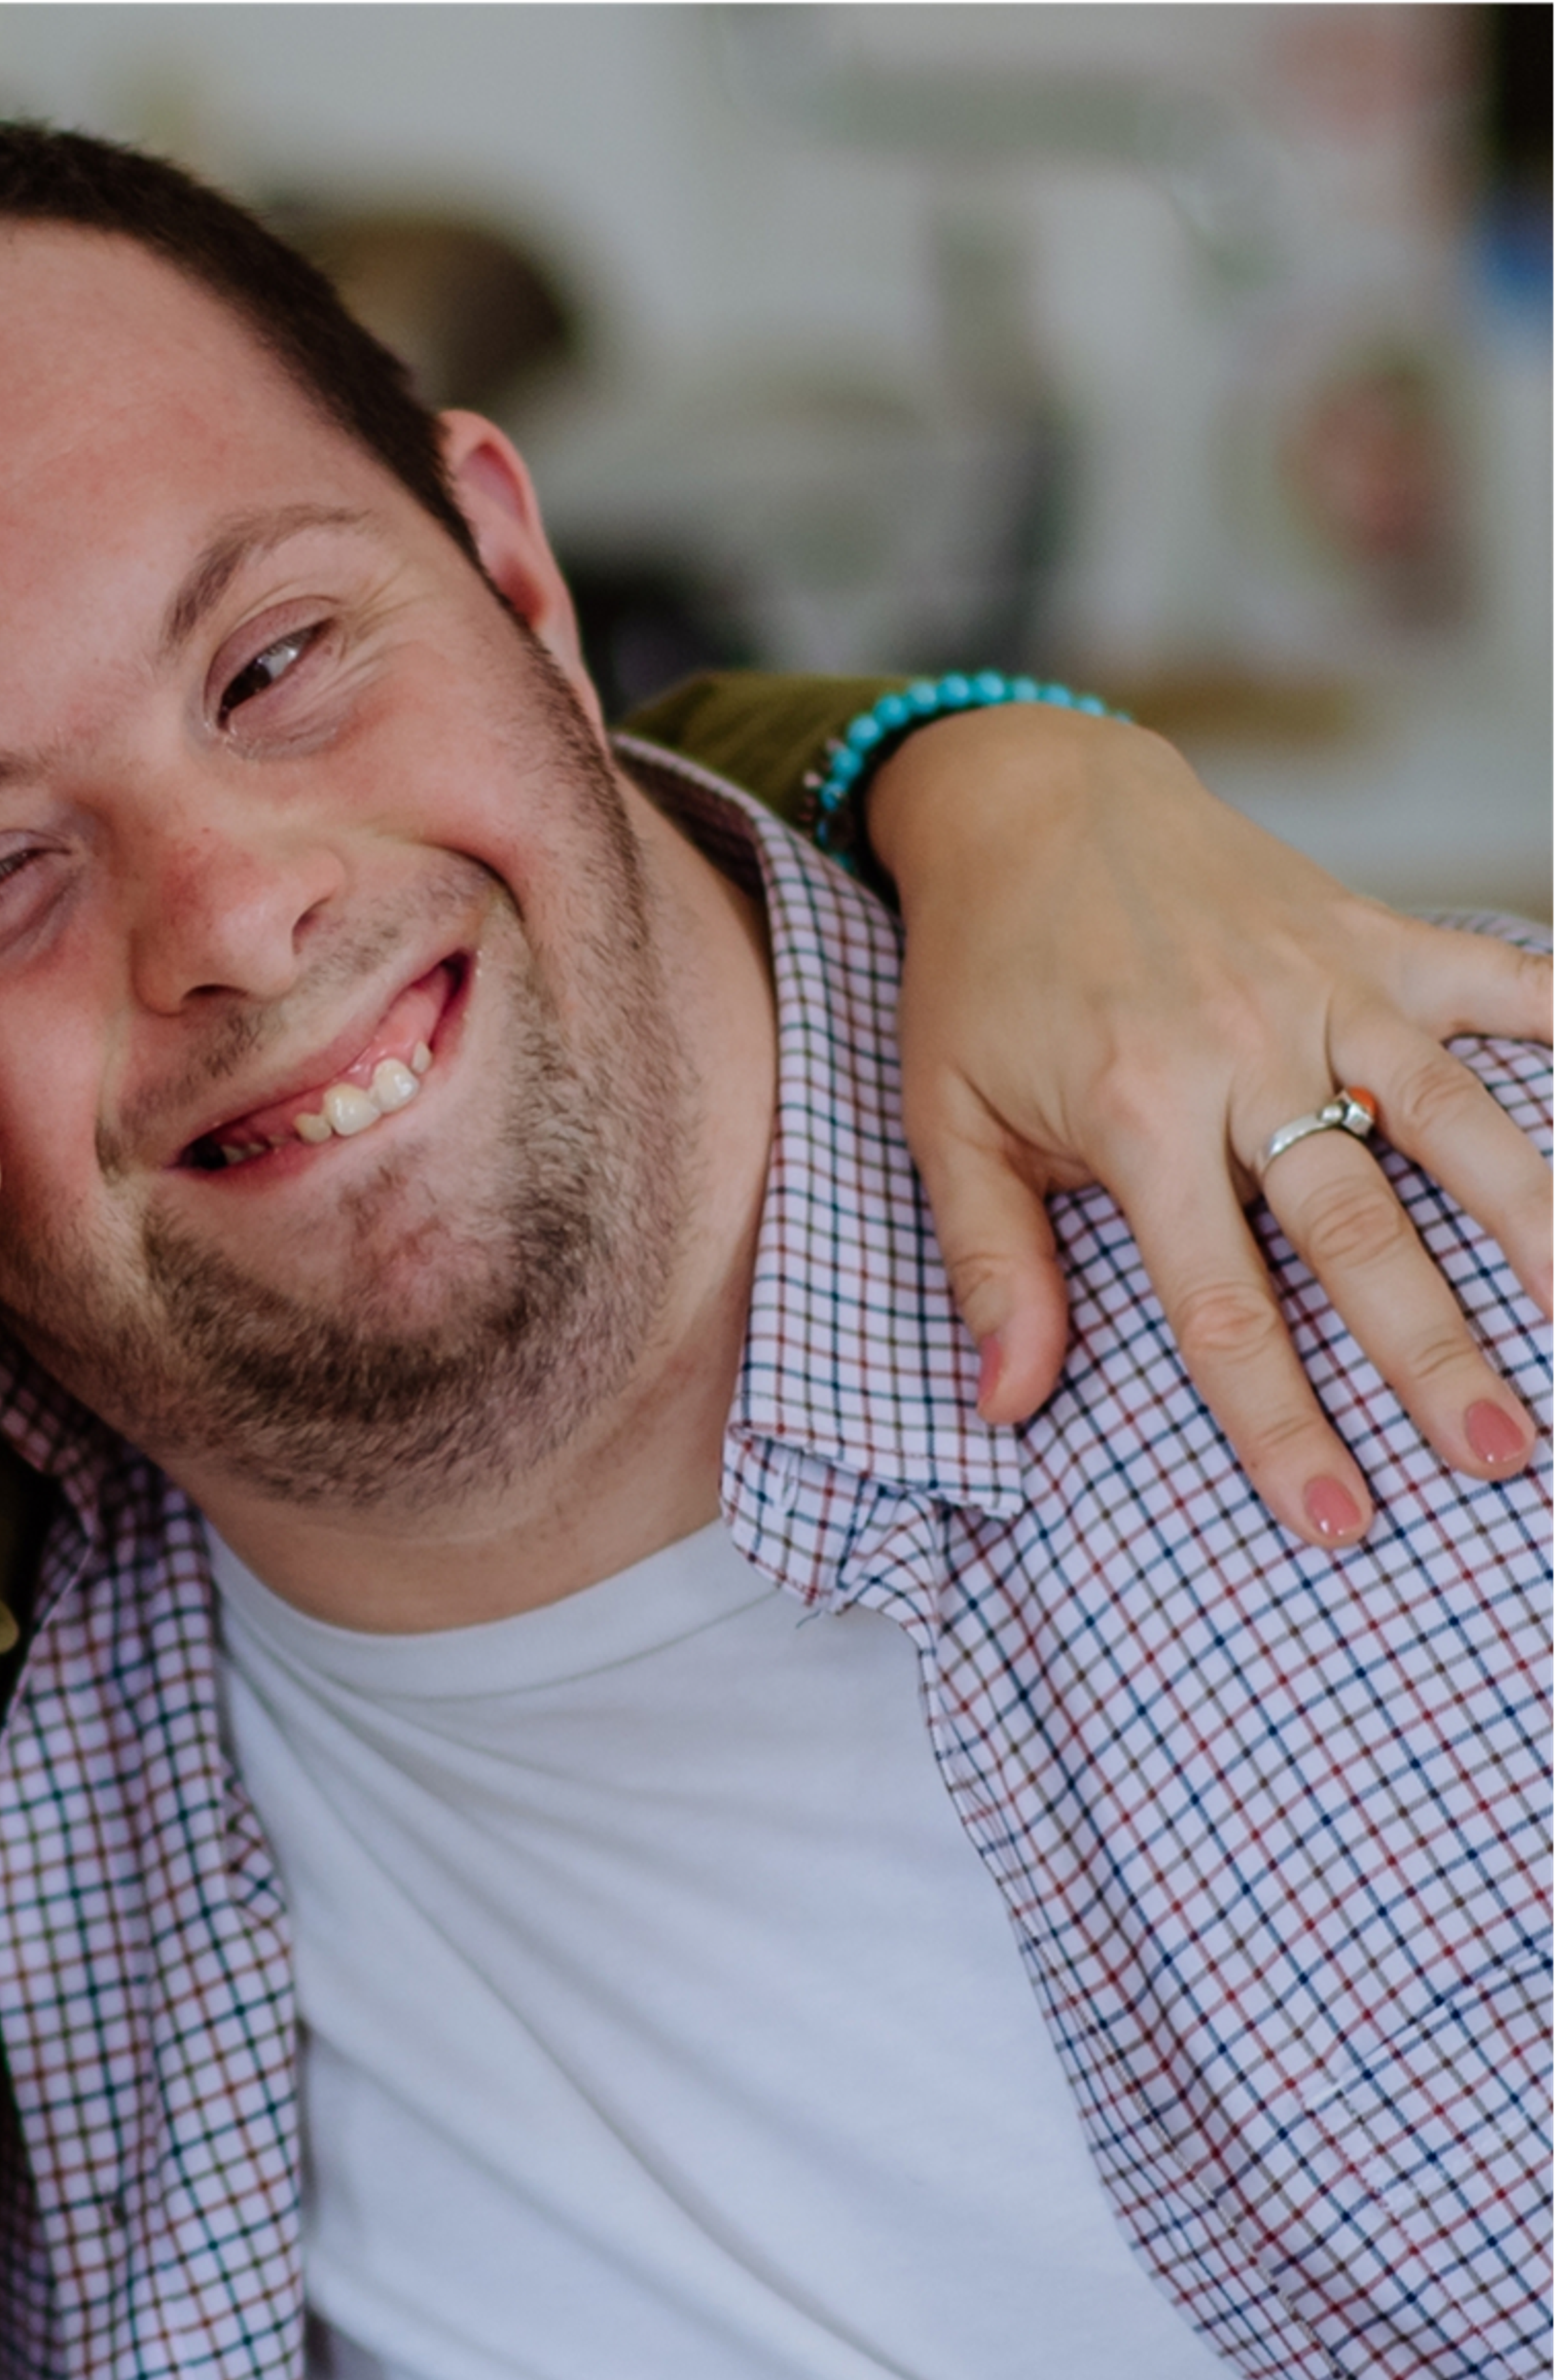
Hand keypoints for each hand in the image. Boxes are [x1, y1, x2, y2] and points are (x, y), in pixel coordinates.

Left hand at [872, 705, 1551, 1545]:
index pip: (1221, 1303)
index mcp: (1136, 1114)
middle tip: (1496, 1460)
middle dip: (1434, 1354)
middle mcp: (1247, 1053)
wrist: (1028, 802)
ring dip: (1542, 1228)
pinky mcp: (1377, 933)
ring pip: (1464, 1121)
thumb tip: (1004, 1404)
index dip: (1279, 1420)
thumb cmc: (980, 979)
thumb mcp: (944, 1121)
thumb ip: (987, 1262)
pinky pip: (1506, 984)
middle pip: (1361, 1231)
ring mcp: (1328, 986)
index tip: (1332, 1518)